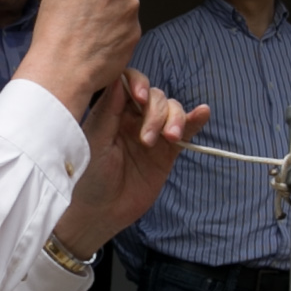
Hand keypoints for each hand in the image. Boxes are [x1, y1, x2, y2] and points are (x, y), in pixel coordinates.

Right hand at [10, 0, 141, 112]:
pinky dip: (116, 32)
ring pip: (123, 3)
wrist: (64, 69)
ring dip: (112, 12)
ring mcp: (130, 7)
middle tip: (85, 10)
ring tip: (89, 31)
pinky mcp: (136, 30)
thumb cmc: (54, 33)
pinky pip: (127, 25)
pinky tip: (98, 43)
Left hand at [54, 73, 208, 256]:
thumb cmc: (87, 176)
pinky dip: (195, 120)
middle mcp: (133, 118)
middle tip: (146, 140)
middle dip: (156, 113)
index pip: (130, 83)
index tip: (140, 96)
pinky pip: (185, 130)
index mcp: (112, 111)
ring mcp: (153, 134)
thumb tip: (120, 78)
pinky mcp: (167, 152)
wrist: (99, 212)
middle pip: (155, 97)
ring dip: (174, 119)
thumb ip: (109, 111)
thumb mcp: (95, 141)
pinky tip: (202, 113)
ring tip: (170, 138)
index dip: (139, 83)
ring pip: (172, 110)